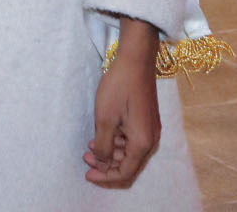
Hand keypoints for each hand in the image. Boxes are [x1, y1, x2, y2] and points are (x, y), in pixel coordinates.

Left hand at [84, 19, 161, 187]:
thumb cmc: (119, 87)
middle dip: (106, 166)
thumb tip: (102, 162)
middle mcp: (151, 140)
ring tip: (89, 146)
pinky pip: (132, 141)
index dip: (105, 177)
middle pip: (129, 166)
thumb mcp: (104, 119)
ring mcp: (150, 130)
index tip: (87, 175)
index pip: (125, 173)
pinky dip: (117, 143)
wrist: (135, 60)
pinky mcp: (147, 120)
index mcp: (143, 143)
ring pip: (130, 153)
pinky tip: (101, 135)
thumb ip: (103, 146)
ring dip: (110, 153)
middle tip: (85, 159)